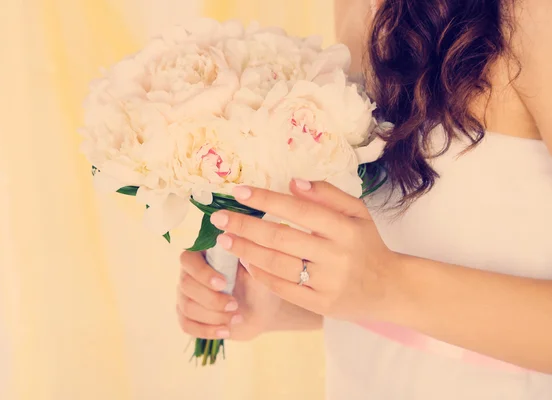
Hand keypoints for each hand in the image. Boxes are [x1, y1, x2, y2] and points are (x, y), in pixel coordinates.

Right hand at [176, 251, 281, 340]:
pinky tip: (225, 331)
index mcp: (203, 256)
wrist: (262, 310)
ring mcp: (187, 296)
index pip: (188, 259)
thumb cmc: (259, 284)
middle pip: (185, 285)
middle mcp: (190, 274)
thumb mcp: (257, 270)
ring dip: (213, 315)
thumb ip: (245, 255)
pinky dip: (206, 330)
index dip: (202, 273)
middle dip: (211, 299)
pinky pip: (186, 325)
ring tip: (237, 317)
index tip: (223, 284)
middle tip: (235, 304)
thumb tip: (234, 239)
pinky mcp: (189, 317)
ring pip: (187, 307)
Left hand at [209, 179, 400, 322]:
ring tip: (225, 240)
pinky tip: (245, 263)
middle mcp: (336, 255)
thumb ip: (328, 195)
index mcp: (345, 228)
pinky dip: (261, 275)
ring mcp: (327, 282)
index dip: (266, 200)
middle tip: (219, 219)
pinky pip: (283, 289)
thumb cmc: (366, 244)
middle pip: (281, 237)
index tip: (239, 192)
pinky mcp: (320, 304)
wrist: (388, 288)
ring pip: (278, 264)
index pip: (298, 209)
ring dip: (246, 251)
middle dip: (245, 227)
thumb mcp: (357, 213)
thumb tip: (293, 183)